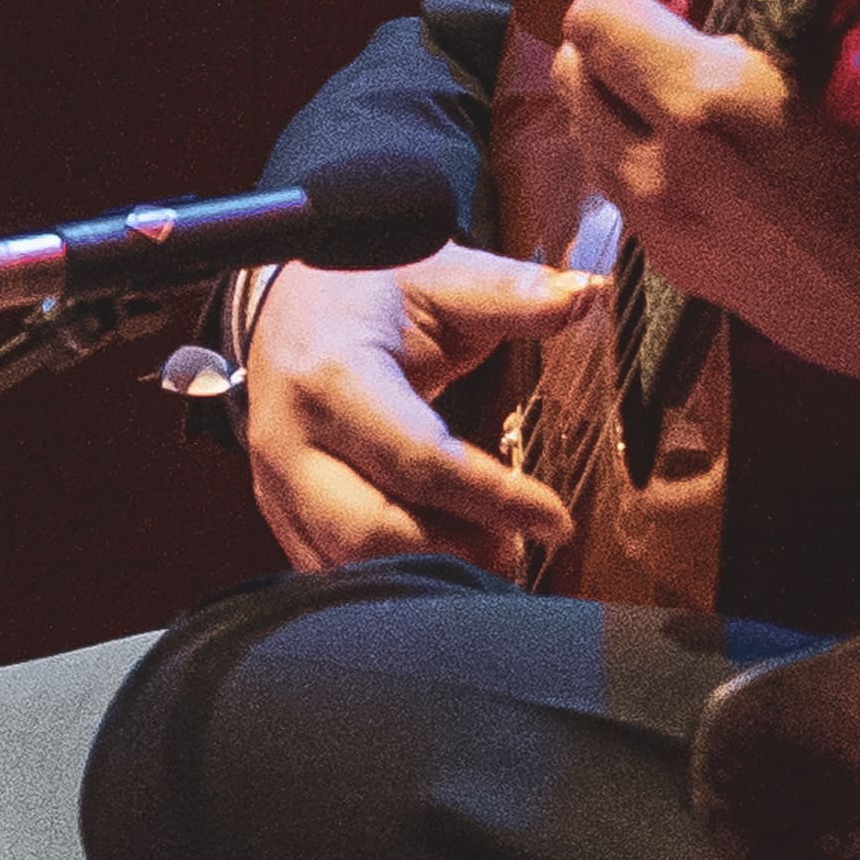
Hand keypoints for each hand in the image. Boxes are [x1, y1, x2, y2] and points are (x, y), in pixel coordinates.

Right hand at [238, 248, 603, 574]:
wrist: (288, 305)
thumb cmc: (369, 291)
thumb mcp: (440, 278)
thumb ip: (510, 294)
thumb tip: (585, 294)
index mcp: (330, 376)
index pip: (418, 459)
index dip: (493, 497)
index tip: (556, 520)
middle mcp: (288, 440)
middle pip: (369, 531)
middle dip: (452, 552)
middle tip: (519, 552)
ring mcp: (274, 485)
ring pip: (346, 563)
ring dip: (424, 575)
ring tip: (490, 562)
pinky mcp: (279, 513)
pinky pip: (330, 569)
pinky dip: (392, 580)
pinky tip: (445, 570)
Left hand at [554, 0, 859, 434]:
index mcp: (712, 105)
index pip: (598, 17)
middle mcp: (668, 172)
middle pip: (574, 73)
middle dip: (610, 26)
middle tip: (676, 10)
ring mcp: (669, 232)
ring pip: (586, 139)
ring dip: (615, 90)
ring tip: (681, 72)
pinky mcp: (687, 274)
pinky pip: (621, 196)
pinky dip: (634, 150)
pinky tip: (699, 143)